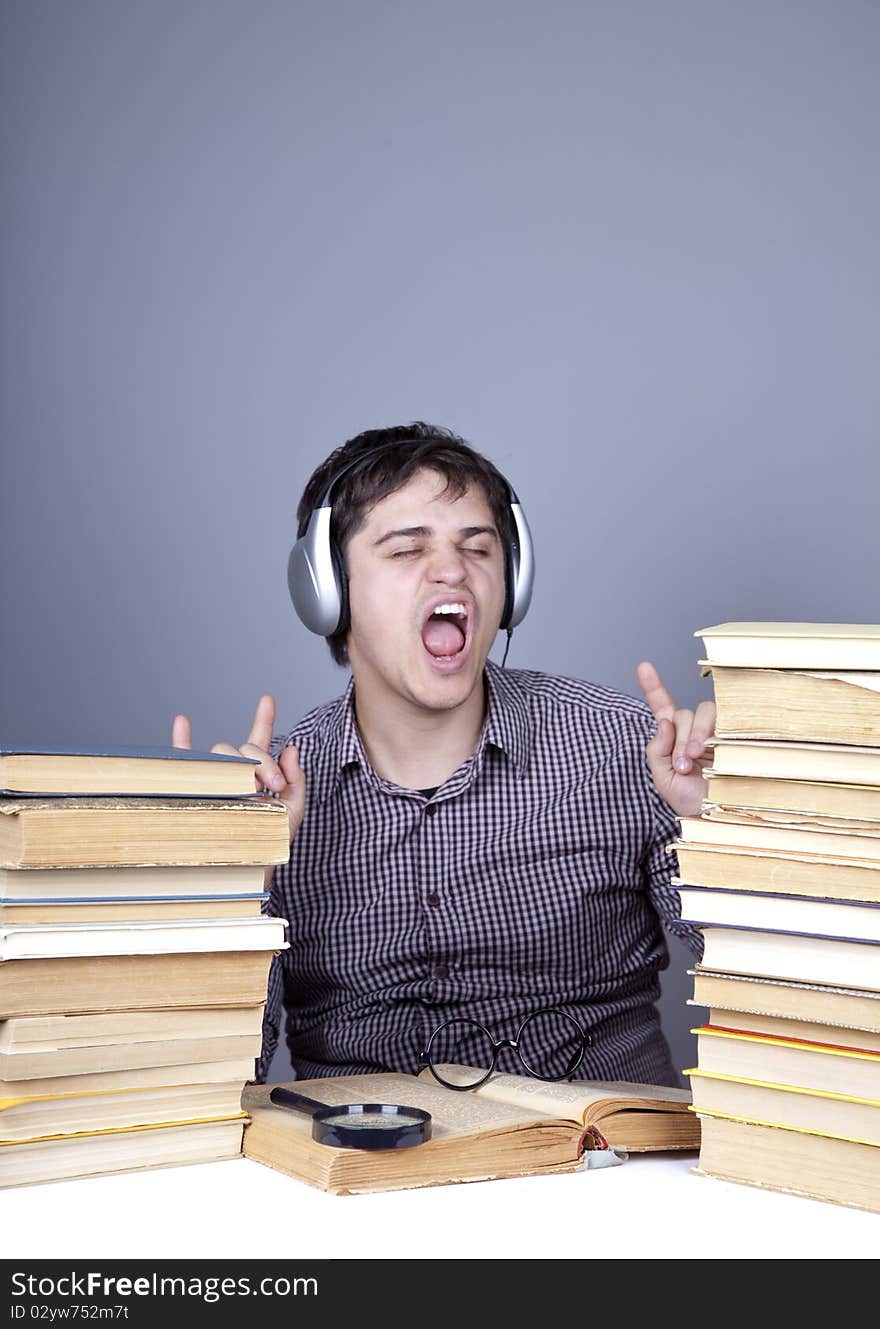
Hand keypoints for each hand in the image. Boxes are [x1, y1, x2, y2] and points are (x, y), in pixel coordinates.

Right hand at [171, 694, 304, 843]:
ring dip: (236, 761)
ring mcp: (212, 781)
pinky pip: (182, 762)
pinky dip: (181, 740)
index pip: (260, 742)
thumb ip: (298, 782)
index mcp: (256, 776)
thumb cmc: (268, 846)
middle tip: (273, 786)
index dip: (263, 719)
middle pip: (243, 747)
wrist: (245, 872)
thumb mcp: (292, 813)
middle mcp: (232, 774)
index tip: (267, 699)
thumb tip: (293, 748)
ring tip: (250, 787)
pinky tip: (183, 721)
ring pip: (219, 752)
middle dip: (262, 761)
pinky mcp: (192, 791)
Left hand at [636, 661, 715, 818]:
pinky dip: (717, 731)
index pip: (663, 708)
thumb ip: (656, 750)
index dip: (654, 686)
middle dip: (679, 737)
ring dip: (696, 733)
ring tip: (695, 760)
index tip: (643, 666)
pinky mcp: (736, 737)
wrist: (717, 818)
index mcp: (674, 738)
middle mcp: (695, 731)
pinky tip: (716, 749)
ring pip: (704, 712)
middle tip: (683, 765)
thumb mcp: (663, 778)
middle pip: (684, 713)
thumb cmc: (690, 801)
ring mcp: (717, 732)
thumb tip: (664, 722)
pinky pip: (728, 721)